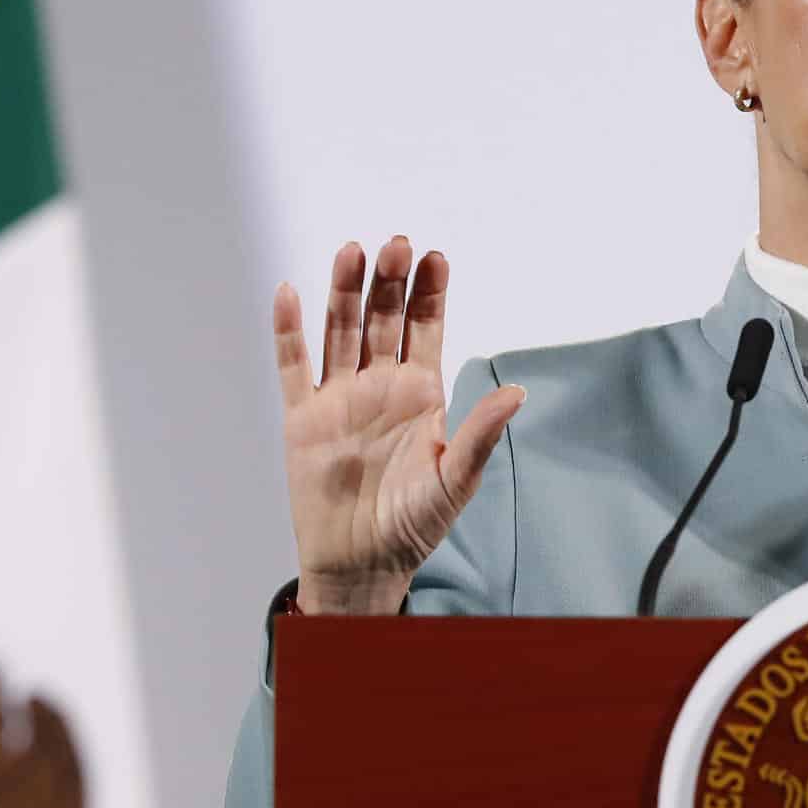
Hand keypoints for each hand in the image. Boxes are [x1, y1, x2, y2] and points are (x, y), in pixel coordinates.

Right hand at [272, 237, 523, 613]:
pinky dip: (290, 331)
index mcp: (420, 392)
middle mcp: (379, 385)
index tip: (436, 256)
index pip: (426, 329)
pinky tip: (291, 293)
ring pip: (340, 331)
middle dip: (391, 282)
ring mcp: (339, 398)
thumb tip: (518, 391)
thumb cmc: (415, 522)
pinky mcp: (302, 418)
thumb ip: (481, 432)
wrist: (363, 563)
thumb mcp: (457, 477)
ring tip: (352, 251)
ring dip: (344, 292)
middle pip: (384, 320)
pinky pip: (293, 367)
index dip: (430, 294)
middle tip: (397, 244)